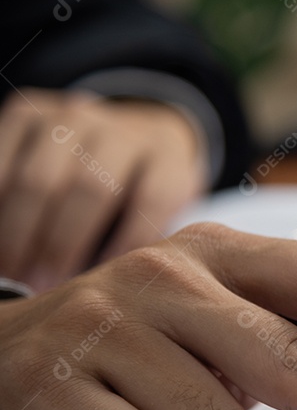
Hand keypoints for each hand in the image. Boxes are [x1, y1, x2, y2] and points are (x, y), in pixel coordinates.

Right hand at [0, 88, 206, 291]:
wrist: (128, 134)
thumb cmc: (141, 196)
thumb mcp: (161, 216)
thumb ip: (145, 246)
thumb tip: (113, 297)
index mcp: (167, 158)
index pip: (153, 199)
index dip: (126, 246)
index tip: (102, 289)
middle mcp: (121, 131)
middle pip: (89, 189)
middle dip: (59, 247)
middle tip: (38, 290)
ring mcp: (72, 117)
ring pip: (38, 179)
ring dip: (17, 233)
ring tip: (10, 274)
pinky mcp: (27, 112)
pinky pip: (0, 160)